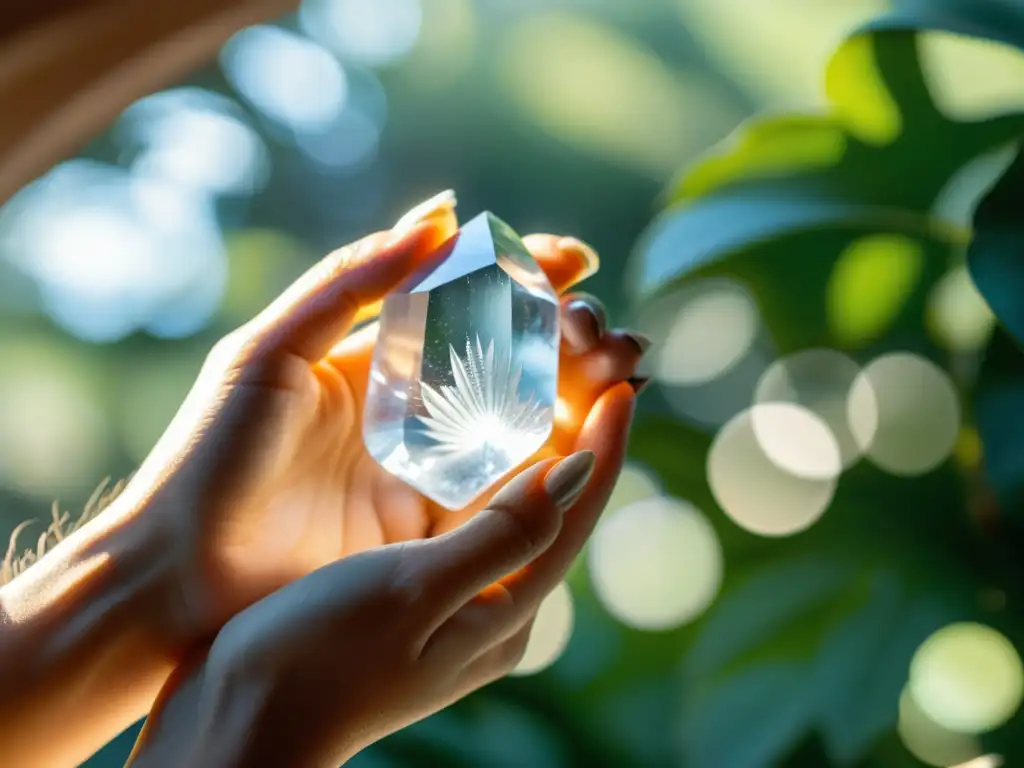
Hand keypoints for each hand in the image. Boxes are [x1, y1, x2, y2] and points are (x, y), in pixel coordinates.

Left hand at [126, 191, 648, 649]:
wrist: (181, 576)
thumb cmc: (212, 457)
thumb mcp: (270, 351)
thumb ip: (353, 279)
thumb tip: (444, 211)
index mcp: (374, 354)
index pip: (466, 298)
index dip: (525, 273)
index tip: (577, 259)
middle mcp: (409, 406)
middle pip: (508, 356)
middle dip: (568, 333)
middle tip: (604, 328)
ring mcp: (426, 465)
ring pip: (520, 415)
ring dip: (577, 387)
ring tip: (620, 366)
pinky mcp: (435, 525)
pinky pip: (506, 485)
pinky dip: (553, 456)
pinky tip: (589, 430)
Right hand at [131, 385, 634, 766]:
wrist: (241, 724)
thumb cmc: (317, 659)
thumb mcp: (412, 590)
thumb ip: (501, 534)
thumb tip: (579, 468)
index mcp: (505, 608)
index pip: (575, 511)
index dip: (603, 442)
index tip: (621, 379)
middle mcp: (493, 604)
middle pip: (552, 503)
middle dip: (574, 432)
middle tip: (581, 365)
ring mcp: (456, 597)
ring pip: (510, 503)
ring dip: (530, 440)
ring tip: (535, 378)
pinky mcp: (417, 588)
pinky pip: (465, 511)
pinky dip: (477, 463)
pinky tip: (463, 428)